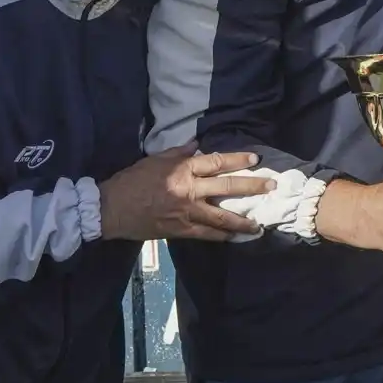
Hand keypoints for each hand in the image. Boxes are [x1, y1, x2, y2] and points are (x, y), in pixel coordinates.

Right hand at [99, 142, 273, 241]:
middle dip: (252, 186)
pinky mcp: (181, 230)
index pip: (216, 161)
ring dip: (243, 220)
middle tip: (271, 186)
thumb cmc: (131, 181)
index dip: (237, 159)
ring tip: (259, 224)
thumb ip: (178, 153)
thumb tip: (197, 145)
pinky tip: (235, 237)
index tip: (255, 158)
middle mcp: (189, 189)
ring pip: (222, 215)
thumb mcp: (154, 160)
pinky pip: (207, 234)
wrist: (111, 209)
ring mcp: (187, 212)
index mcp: (182, 169)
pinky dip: (222, 236)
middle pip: (227, 186)